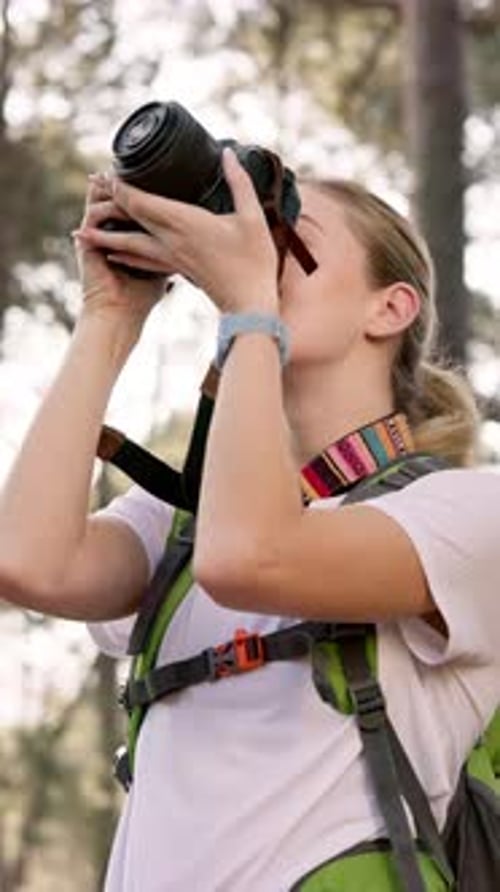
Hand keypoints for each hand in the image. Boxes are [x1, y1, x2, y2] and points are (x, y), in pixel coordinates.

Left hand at [74, 150, 279, 314]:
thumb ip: (239, 182)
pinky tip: (113, 252)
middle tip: (93, 183)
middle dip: (110, 199)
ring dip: (107, 233)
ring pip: (130, 243)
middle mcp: (171, 241)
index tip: (108, 171)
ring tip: (84, 227)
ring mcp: (171, 258)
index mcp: (185, 223)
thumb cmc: (254, 262)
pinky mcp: (176, 270)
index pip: (142, 201)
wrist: (249, 304)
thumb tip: (228, 154)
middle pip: (131, 217)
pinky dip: (124, 254)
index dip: (122, 186)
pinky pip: (142, 260)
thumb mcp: (252, 217)